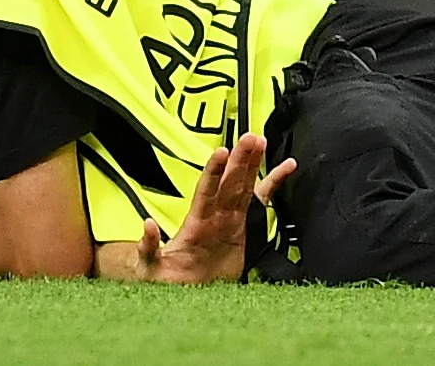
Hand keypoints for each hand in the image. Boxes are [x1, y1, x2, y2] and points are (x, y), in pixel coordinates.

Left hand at [125, 133, 292, 284]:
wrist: (185, 297)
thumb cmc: (164, 281)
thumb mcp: (150, 267)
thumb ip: (149, 247)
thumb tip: (148, 225)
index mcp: (195, 223)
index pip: (206, 191)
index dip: (214, 172)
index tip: (222, 152)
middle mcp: (214, 216)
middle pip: (229, 182)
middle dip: (239, 159)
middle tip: (251, 137)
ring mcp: (230, 220)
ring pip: (244, 186)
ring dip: (253, 164)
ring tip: (261, 141)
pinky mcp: (244, 230)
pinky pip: (261, 204)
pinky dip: (273, 185)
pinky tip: (286, 167)